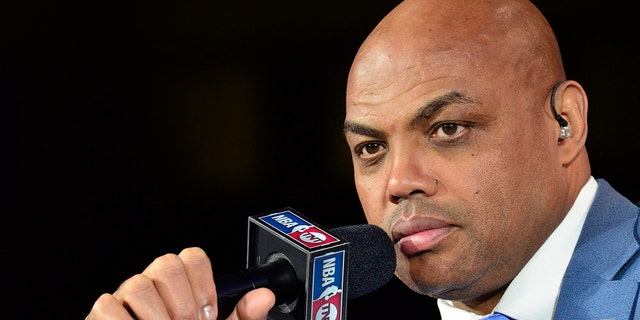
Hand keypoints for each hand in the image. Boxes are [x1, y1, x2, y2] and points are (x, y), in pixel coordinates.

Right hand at [86, 247, 275, 319]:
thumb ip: (242, 318)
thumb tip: (265, 296)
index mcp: (180, 287)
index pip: (191, 257)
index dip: (202, 284)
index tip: (208, 313)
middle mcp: (152, 287)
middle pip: (166, 264)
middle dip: (182, 302)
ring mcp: (124, 300)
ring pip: (138, 284)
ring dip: (156, 316)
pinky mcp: (101, 316)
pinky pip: (106, 305)